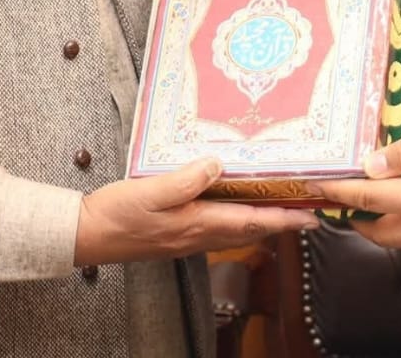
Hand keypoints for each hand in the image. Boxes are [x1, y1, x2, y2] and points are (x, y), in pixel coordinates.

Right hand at [74, 158, 314, 264]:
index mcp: (196, 223)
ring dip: (263, 218)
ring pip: (236, 228)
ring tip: (283, 205)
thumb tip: (217, 165)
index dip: (284, 218)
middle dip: (282, 220)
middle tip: (310, 209)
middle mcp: (198, 234)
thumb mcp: (150, 191)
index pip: (251, 221)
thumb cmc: (117, 214)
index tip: (312, 216)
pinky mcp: (179, 233)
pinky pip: (219, 225)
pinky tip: (237, 203)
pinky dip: (238, 216)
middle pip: (250, 228)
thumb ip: (185, 180)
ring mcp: (188, 236)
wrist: (88, 236)